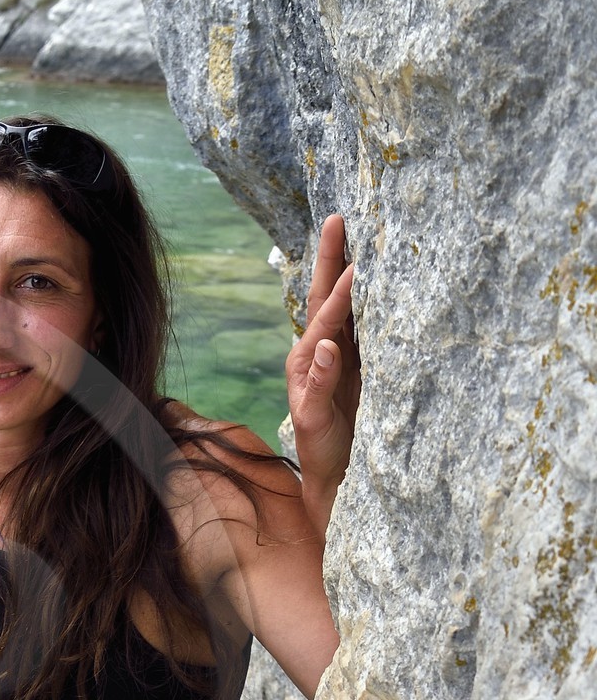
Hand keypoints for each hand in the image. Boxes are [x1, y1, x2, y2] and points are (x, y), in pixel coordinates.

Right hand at [286, 214, 360, 536]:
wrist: (338, 478)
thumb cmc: (356, 426)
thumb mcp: (369, 378)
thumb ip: (370, 343)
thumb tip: (391, 300)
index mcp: (331, 346)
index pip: (334, 294)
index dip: (339, 257)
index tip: (349, 220)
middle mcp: (313, 357)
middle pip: (319, 301)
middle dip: (328, 262)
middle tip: (338, 221)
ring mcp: (308, 384)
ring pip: (318, 337)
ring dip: (332, 308)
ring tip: (348, 276)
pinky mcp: (311, 414)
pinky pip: (316, 387)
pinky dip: (321, 367)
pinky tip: (328, 348)